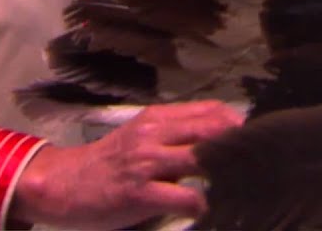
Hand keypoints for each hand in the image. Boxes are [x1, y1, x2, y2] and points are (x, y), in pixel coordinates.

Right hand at [9, 100, 243, 228]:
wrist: (63, 183)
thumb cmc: (108, 164)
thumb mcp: (140, 137)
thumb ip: (174, 135)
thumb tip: (219, 138)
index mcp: (156, 119)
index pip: (211, 111)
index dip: (239, 124)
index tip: (257, 140)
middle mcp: (153, 135)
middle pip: (213, 130)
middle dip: (240, 146)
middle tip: (259, 161)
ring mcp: (146, 164)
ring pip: (202, 159)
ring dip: (226, 173)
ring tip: (240, 184)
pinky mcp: (139, 194)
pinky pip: (185, 199)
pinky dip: (202, 205)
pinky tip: (206, 210)